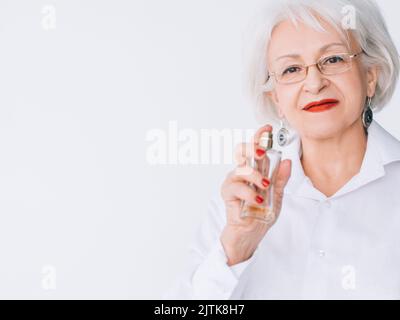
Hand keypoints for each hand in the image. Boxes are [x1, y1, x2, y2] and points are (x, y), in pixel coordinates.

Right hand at [219, 124, 291, 265]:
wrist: (249, 234)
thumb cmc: (260, 214)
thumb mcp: (277, 197)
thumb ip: (281, 180)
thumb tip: (287, 161)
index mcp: (255, 171)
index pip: (256, 150)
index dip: (260, 137)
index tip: (267, 128)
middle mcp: (242, 173)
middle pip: (242, 152)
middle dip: (253, 148)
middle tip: (263, 152)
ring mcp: (233, 182)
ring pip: (242, 169)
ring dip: (256, 176)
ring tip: (265, 186)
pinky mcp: (228, 194)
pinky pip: (236, 187)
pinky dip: (249, 193)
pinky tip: (258, 200)